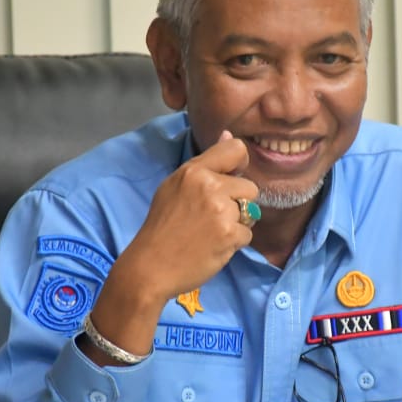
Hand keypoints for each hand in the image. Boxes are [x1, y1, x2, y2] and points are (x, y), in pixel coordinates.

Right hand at [120, 130, 258, 303]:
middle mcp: (210, 186)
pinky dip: (234, 243)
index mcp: (194, 171)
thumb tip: (230, 135)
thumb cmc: (161, 226)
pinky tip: (214, 246)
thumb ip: (205, 164)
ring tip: (211, 232)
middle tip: (213, 217)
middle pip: (249, 187)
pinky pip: (247, 234)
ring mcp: (221, 211)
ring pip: (250, 212)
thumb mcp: (174, 186)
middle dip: (238, 202)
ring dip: (237, 224)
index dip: (241, 164)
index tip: (232, 178)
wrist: (151, 266)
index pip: (236, 150)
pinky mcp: (229, 234)